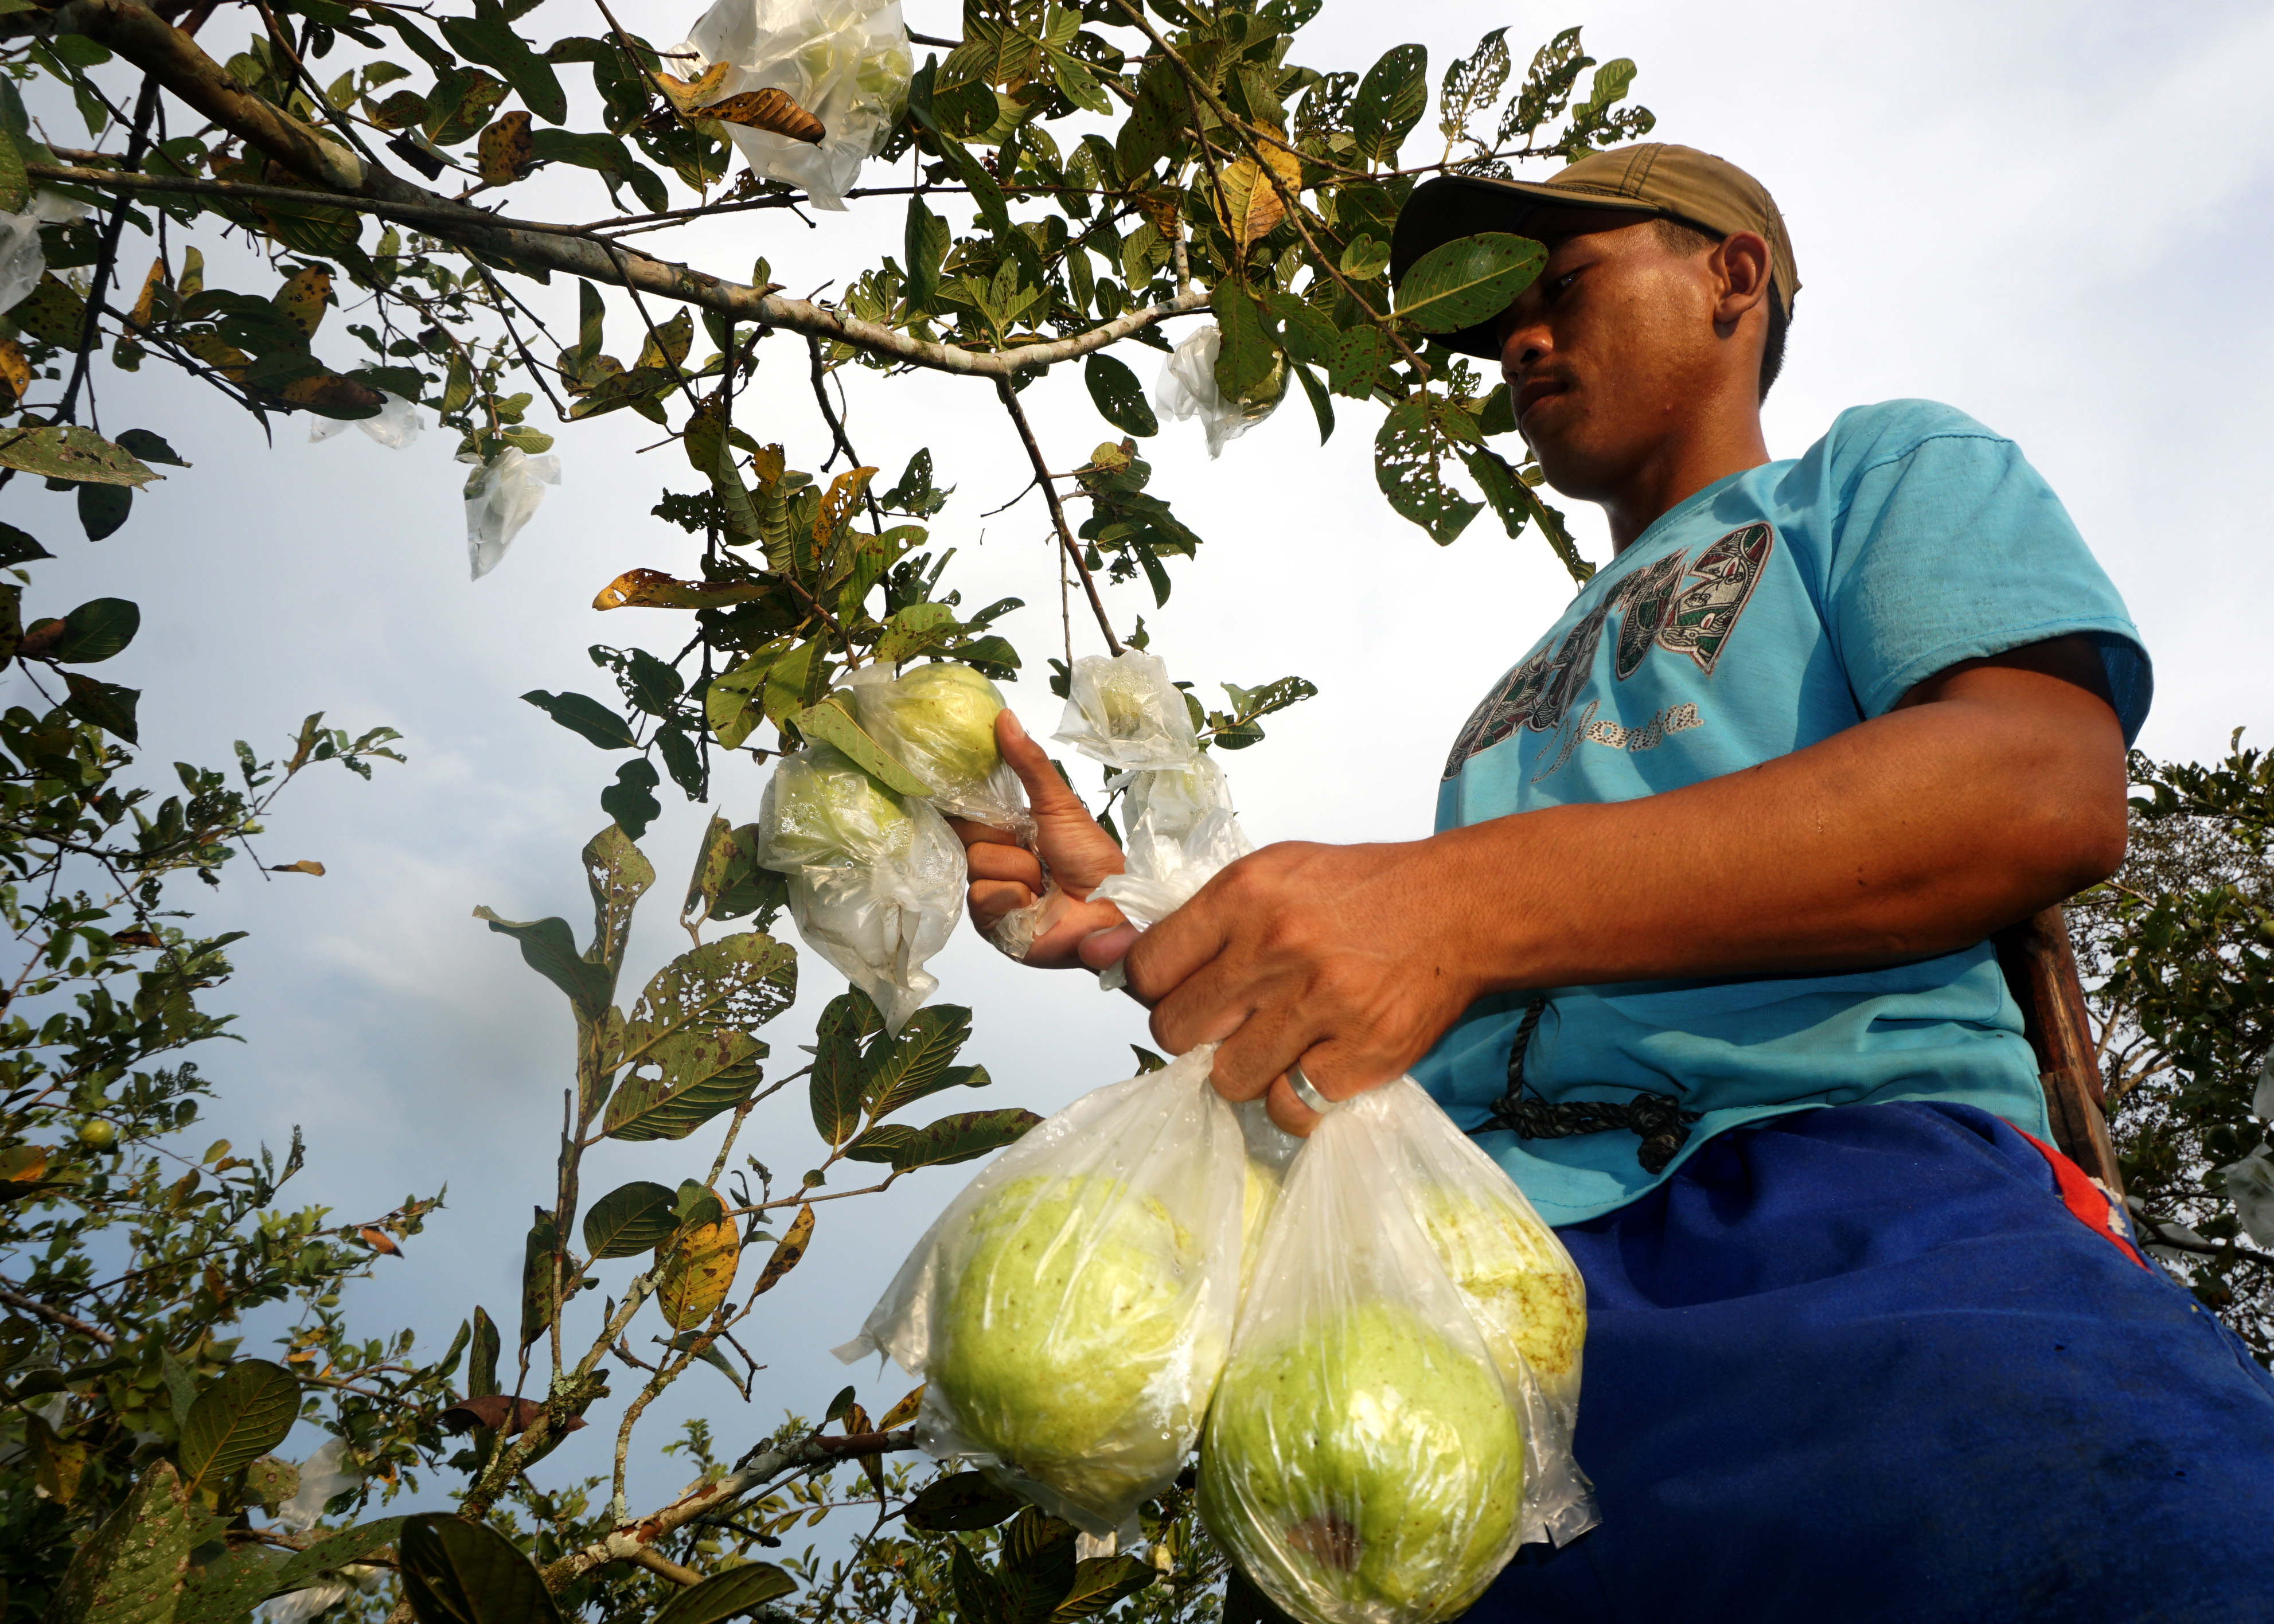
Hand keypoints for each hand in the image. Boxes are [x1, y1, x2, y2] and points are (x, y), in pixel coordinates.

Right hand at [945, 710, 1130, 968]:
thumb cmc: (1092, 859)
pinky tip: (1036, 904)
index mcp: (1006, 833)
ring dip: (1021, 871)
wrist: (1113, 908)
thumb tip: (1005, 716)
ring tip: (1046, 881)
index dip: (967, 802)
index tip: (965, 789)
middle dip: (1007, 839)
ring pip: (977, 866)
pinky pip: (983, 897)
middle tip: (1036, 847)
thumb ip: (1029, 763)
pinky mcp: (992, 925)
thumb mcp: (1059, 804)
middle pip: (968, 837)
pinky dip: (1015, 897)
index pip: (966, 812)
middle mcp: (994, 863)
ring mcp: (991, 894)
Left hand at [1121, 838, 1483, 1135]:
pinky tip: (1309, 1066)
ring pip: (1228, 1079)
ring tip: (1272, 1042)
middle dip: (1191, 1034)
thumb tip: (1103, 958)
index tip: (1174, 991)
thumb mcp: (1272, 875)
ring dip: (1242, 1069)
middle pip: (1177, 1030)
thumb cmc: (1359, 892)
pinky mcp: (1360, 1054)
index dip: (1153, 989)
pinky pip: (1289, 1107)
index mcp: (1245, 896)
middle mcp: (1276, 949)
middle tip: (1225, 1020)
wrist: (1457, 908)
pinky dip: (1292, 1098)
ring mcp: (1320, 1006)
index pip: (1148, 968)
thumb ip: (1194, 921)